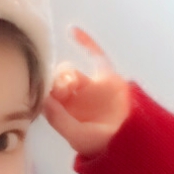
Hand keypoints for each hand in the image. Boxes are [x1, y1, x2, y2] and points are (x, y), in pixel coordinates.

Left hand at [43, 28, 130, 154]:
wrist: (129, 140)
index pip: (46, 95)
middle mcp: (72, 99)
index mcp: (62, 113)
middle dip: (56, 82)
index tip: (48, 93)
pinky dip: (85, 43)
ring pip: (70, 70)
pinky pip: (95, 56)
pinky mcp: (106, 77)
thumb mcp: (75, 135)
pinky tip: (72, 31)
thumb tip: (43, 98)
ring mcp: (89, 87)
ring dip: (68, 73)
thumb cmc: (100, 143)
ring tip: (73, 84)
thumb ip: (58, 118)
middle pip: (55, 81)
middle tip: (64, 89)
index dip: (45, 91)